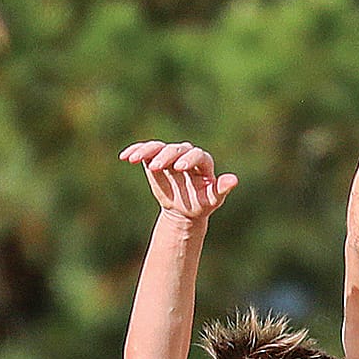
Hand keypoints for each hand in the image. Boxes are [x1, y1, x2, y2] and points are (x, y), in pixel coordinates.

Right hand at [120, 140, 238, 223]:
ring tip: (134, 159)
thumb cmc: (200, 205)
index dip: (189, 159)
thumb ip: (221, 189)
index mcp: (202, 161)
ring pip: (158, 147)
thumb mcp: (212, 200)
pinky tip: (125, 157)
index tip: (180, 168)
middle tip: (156, 167)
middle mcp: (186, 154)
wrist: (184, 211)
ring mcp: (169, 154)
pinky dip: (135, 152)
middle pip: (175, 150)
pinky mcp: (155, 157)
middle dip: (165, 157)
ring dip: (146, 151)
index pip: (197, 155)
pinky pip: (144, 151)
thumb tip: (233, 180)